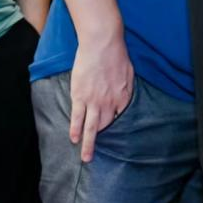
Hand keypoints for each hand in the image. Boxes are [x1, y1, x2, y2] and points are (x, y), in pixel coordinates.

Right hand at [69, 34, 133, 162]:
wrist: (102, 44)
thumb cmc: (116, 55)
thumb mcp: (129, 72)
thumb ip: (127, 87)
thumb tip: (125, 96)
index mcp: (123, 97)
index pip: (120, 117)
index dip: (115, 124)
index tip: (112, 132)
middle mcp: (109, 103)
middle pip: (107, 125)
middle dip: (104, 139)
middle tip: (99, 151)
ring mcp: (93, 101)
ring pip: (92, 128)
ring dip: (89, 144)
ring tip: (86, 158)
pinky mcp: (79, 96)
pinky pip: (77, 117)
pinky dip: (75, 130)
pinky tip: (74, 139)